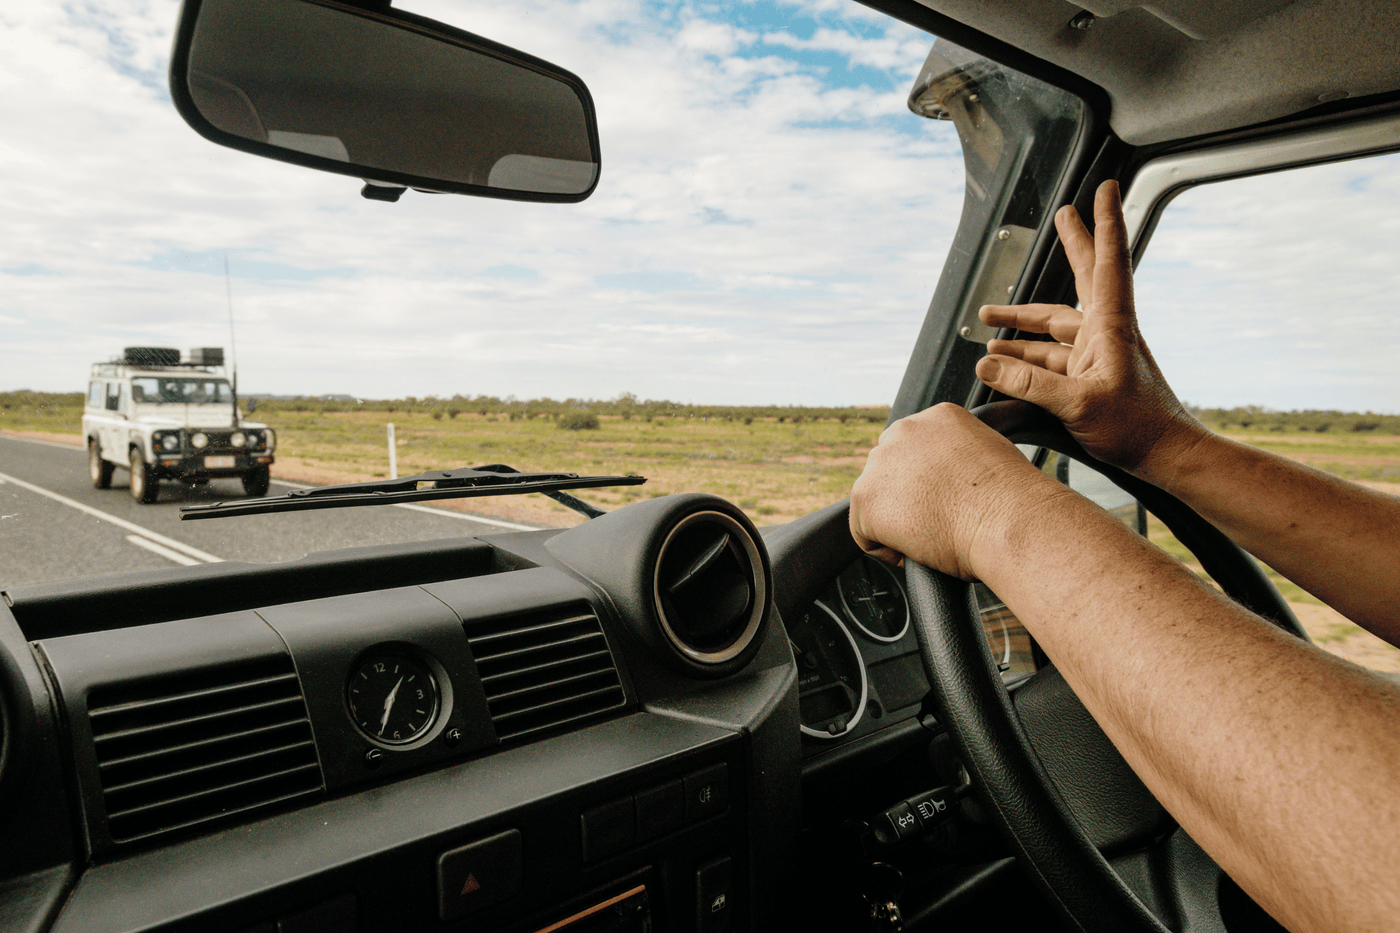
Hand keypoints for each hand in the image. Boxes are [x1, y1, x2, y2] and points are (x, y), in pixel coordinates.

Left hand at [849, 403, 1051, 578]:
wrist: (1008, 521)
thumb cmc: (1013, 501)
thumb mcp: (992, 458)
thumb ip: (961, 458)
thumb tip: (953, 479)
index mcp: (937, 417)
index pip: (914, 449)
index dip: (925, 481)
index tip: (942, 500)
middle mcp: (904, 431)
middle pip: (888, 470)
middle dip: (905, 498)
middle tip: (935, 522)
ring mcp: (881, 464)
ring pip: (875, 501)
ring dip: (896, 522)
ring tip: (930, 537)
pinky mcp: (866, 499)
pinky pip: (864, 533)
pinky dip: (886, 550)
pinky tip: (915, 553)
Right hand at [974, 181, 1204, 479]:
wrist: (1164, 456)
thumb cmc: (1135, 428)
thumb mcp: (1077, 405)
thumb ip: (1028, 383)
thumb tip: (986, 363)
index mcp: (1111, 326)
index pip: (1107, 263)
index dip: (1105, 224)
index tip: (1104, 189)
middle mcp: (1105, 332)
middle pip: (1084, 278)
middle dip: (1072, 246)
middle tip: (1064, 214)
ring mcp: (1096, 354)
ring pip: (1055, 326)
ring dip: (1023, 322)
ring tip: (988, 318)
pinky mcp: (1089, 377)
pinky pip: (1049, 359)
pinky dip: (1024, 357)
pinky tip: (1000, 360)